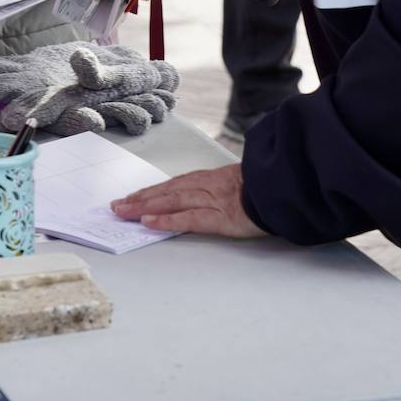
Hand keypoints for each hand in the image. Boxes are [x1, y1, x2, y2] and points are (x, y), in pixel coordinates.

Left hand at [111, 163, 264, 237]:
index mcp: (210, 179)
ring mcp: (212, 200)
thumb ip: (222, 189)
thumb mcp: (240, 185)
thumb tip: (210, 196)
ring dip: (144, 206)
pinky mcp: (220, 216)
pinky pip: (188, 217)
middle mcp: (206, 186)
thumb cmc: (265, 187)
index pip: (174, 185)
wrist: (285, 186)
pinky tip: (149, 222)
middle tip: (116, 206)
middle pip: (166, 191)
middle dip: (139, 198)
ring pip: (171, 200)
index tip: (132, 197)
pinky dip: (167, 219)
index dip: (151, 191)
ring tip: (123, 212)